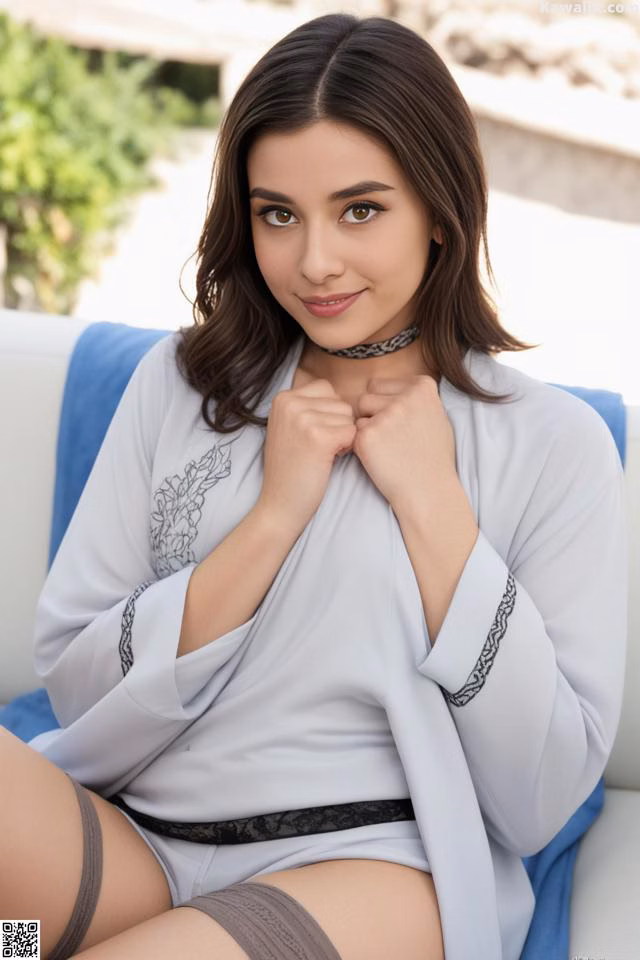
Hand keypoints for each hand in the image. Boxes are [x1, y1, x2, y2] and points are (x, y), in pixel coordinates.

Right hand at [258, 379, 355, 533]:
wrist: (280, 503)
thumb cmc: (292, 468)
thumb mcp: (290, 426)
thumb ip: (308, 406)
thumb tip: (343, 394)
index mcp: (283, 397)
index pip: (328, 389)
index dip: (330, 414)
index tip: (314, 434)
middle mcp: (290, 402)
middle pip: (341, 403)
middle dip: (338, 426)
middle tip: (318, 447)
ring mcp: (303, 418)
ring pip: (349, 418)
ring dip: (343, 438)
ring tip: (322, 454)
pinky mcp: (318, 437)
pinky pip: (353, 433)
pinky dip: (346, 449)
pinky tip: (328, 460)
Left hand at [351, 375, 458, 513]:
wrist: (428, 491)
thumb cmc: (432, 456)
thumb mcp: (436, 416)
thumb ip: (415, 397)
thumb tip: (397, 386)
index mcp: (422, 386)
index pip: (381, 384)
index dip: (386, 406)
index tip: (403, 425)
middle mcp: (405, 396)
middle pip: (367, 394)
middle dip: (373, 413)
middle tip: (392, 437)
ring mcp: (386, 415)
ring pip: (358, 411)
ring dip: (365, 426)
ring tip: (386, 446)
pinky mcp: (367, 435)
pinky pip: (353, 432)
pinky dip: (361, 445)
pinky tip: (380, 457)